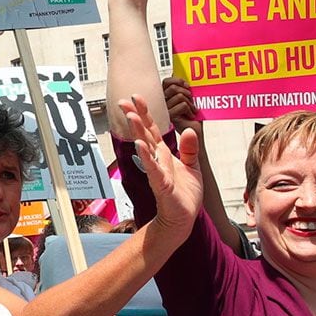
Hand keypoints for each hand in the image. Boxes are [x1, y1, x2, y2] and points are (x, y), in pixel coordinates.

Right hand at [122, 95, 200, 235]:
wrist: (183, 218)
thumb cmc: (185, 194)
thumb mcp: (192, 166)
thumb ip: (190, 148)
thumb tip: (189, 129)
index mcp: (165, 153)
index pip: (153, 129)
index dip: (145, 113)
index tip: (136, 97)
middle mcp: (158, 159)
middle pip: (145, 134)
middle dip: (135, 117)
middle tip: (123, 101)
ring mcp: (157, 170)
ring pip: (146, 147)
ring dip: (138, 132)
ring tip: (131, 116)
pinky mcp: (161, 184)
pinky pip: (153, 168)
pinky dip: (147, 156)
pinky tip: (140, 144)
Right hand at [163, 77, 199, 135]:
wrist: (195, 131)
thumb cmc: (191, 115)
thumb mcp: (188, 98)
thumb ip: (183, 88)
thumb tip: (182, 75)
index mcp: (165, 96)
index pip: (166, 82)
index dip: (177, 80)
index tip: (186, 85)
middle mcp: (163, 102)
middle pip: (173, 88)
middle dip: (187, 93)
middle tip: (191, 100)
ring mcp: (165, 109)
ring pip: (180, 96)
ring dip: (190, 103)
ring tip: (192, 110)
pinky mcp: (169, 116)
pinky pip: (182, 105)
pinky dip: (191, 110)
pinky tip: (191, 115)